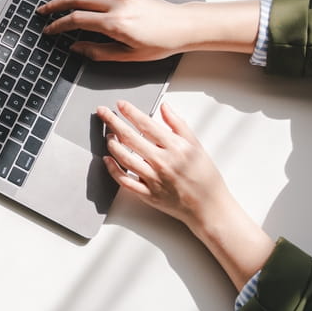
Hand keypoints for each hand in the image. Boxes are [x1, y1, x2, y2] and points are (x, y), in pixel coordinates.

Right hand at [37, 0, 190, 60]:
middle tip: (43, 11)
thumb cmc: (160, 43)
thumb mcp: (127, 56)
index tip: (49, 30)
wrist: (183, 27)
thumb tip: (76, 48)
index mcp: (115, 23)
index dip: (58, 25)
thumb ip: (98, 52)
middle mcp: (117, 4)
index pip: (77, 20)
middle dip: (56, 5)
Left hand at [96, 100, 234, 230]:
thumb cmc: (204, 176)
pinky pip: (125, 181)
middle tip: (102, 112)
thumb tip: (164, 107)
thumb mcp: (196, 145)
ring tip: (108, 135)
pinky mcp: (148, 194)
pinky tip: (107, 159)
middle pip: (130, 138)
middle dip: (113, 122)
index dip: (130, 112)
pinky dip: (113, 169)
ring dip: (112, 144)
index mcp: (176, 148)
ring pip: (124, 158)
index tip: (120, 104)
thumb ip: (178, 125)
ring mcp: (153, 179)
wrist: (209, 207)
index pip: (146, 124)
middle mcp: (162, 162)